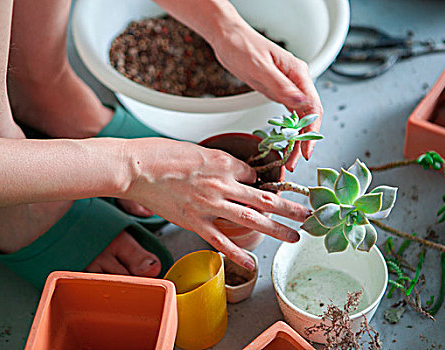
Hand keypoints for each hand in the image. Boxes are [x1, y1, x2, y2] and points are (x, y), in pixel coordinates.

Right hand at [121, 138, 309, 268]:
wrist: (135, 168)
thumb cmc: (161, 154)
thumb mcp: (197, 149)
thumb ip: (219, 163)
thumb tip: (232, 172)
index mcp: (224, 163)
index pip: (253, 176)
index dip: (261, 182)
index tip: (264, 189)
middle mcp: (223, 185)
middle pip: (264, 198)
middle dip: (289, 207)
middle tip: (308, 214)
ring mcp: (210, 206)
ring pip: (251, 219)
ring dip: (277, 228)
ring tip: (294, 236)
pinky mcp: (195, 223)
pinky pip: (221, 241)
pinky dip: (238, 253)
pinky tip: (252, 263)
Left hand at [211, 23, 322, 170]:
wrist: (228, 38)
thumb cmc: (242, 46)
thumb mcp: (259, 68)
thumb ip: (280, 86)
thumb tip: (301, 102)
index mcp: (297, 73)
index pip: (313, 107)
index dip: (312, 131)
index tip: (306, 150)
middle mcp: (296, 81)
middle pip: (308, 116)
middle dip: (304, 141)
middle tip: (293, 161)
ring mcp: (288, 87)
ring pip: (299, 118)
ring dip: (296, 139)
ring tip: (288, 158)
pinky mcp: (278, 91)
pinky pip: (289, 115)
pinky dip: (288, 130)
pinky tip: (285, 142)